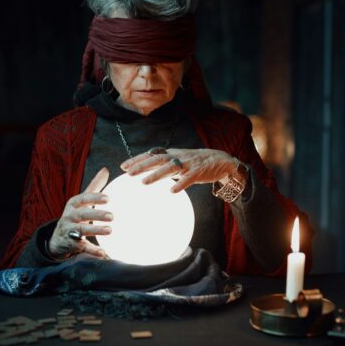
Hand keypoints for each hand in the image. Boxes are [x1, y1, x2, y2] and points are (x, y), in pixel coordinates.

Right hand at [48, 167, 112, 258]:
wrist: (57, 238)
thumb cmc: (75, 216)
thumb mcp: (81, 201)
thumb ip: (94, 187)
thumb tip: (105, 170)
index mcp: (73, 204)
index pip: (83, 199)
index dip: (94, 198)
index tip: (108, 198)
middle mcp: (69, 216)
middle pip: (82, 214)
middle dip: (96, 214)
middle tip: (112, 216)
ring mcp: (69, 231)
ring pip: (81, 230)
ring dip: (96, 230)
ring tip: (110, 230)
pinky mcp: (71, 244)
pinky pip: (82, 247)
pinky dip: (92, 250)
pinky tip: (103, 253)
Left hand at [120, 148, 238, 192]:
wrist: (220, 160)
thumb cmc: (195, 163)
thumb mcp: (178, 161)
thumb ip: (164, 165)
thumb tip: (147, 171)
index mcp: (171, 154)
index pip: (151, 155)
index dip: (137, 159)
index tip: (123, 166)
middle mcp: (177, 157)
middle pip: (157, 159)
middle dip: (142, 166)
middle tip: (128, 173)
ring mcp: (188, 164)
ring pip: (170, 167)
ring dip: (156, 175)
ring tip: (144, 182)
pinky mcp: (198, 172)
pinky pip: (189, 178)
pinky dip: (181, 184)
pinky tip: (172, 191)